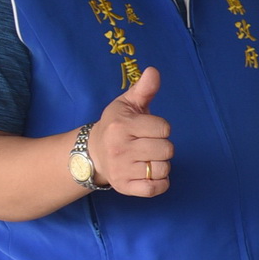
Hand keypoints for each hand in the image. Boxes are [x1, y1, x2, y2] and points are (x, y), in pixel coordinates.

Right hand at [91, 67, 173, 196]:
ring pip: (163, 169)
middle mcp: (120, 148)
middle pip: (167, 150)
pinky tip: (150, 173)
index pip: (164, 128)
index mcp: (122, 126)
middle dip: (163, 146)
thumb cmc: (116, 125)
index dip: (161, 128)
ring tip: (147, 158)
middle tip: (148, 144)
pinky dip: (160, 183)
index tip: (149, 128)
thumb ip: (144, 89)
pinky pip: (155, 188)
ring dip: (161, 164)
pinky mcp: (125, 187)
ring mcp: (122, 170)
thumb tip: (154, 71)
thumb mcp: (127, 104)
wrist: (91, 153)